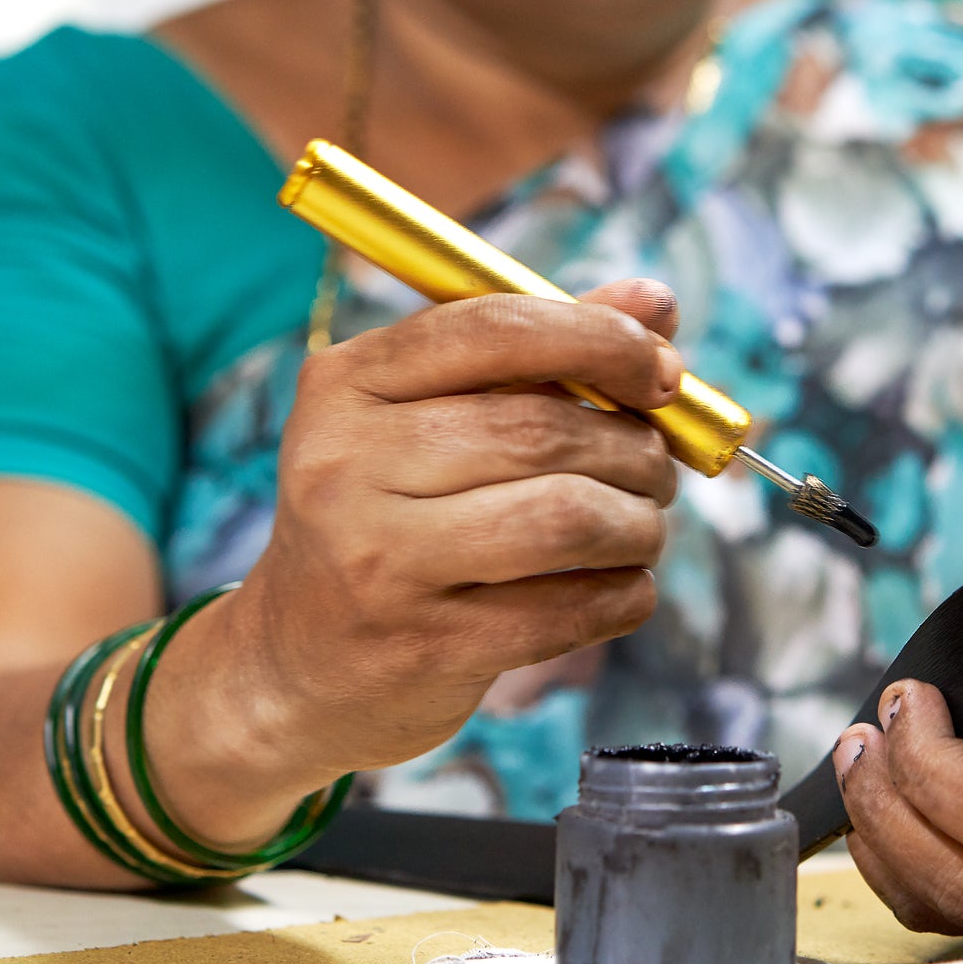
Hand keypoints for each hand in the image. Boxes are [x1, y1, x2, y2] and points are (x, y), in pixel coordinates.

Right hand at [142, 283, 683, 851]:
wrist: (298, 664)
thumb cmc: (387, 522)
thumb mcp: (427, 421)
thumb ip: (537, 354)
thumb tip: (656, 299)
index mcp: (346, 385)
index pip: (494, 328)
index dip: (602, 340)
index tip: (663, 371)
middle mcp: (347, 466)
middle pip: (541, 431)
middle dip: (634, 448)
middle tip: (657, 469)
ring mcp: (380, 563)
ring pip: (565, 519)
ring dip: (638, 524)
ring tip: (644, 528)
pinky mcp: (424, 647)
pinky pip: (565, 611)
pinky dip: (625, 595)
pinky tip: (625, 588)